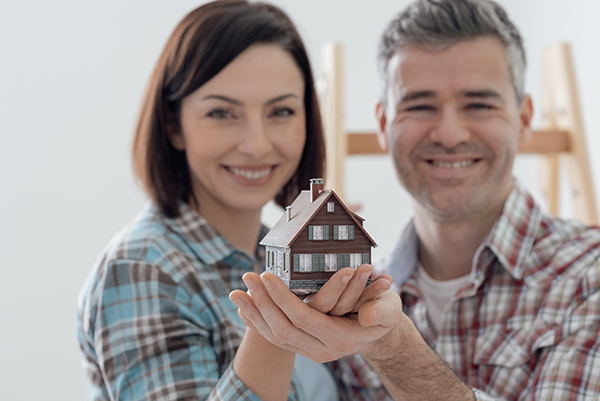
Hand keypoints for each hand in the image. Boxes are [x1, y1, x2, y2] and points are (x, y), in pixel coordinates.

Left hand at [229, 267, 401, 362]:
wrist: (378, 334)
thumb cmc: (385, 314)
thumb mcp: (390, 309)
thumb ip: (382, 310)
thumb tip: (367, 313)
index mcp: (341, 338)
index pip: (305, 318)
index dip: (283, 298)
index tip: (267, 275)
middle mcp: (322, 350)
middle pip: (284, 329)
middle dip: (262, 302)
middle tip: (248, 276)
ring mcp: (310, 351)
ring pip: (275, 336)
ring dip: (253, 312)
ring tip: (235, 292)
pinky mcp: (302, 347)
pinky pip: (274, 339)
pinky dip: (257, 323)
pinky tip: (243, 308)